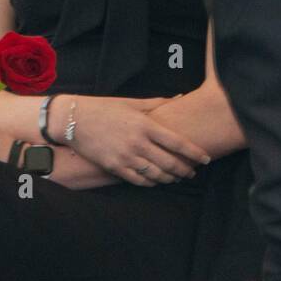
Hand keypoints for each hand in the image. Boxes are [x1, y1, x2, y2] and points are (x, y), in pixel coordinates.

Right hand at [69, 96, 210, 186]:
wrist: (74, 120)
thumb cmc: (105, 108)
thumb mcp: (132, 103)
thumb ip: (157, 103)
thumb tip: (179, 98)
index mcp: (145, 124)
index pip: (177, 143)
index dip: (195, 153)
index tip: (206, 158)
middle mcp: (138, 142)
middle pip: (170, 163)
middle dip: (185, 170)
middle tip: (193, 172)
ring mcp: (126, 157)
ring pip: (157, 175)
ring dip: (170, 178)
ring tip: (176, 177)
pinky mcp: (115, 167)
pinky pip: (139, 180)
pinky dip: (151, 183)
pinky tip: (156, 180)